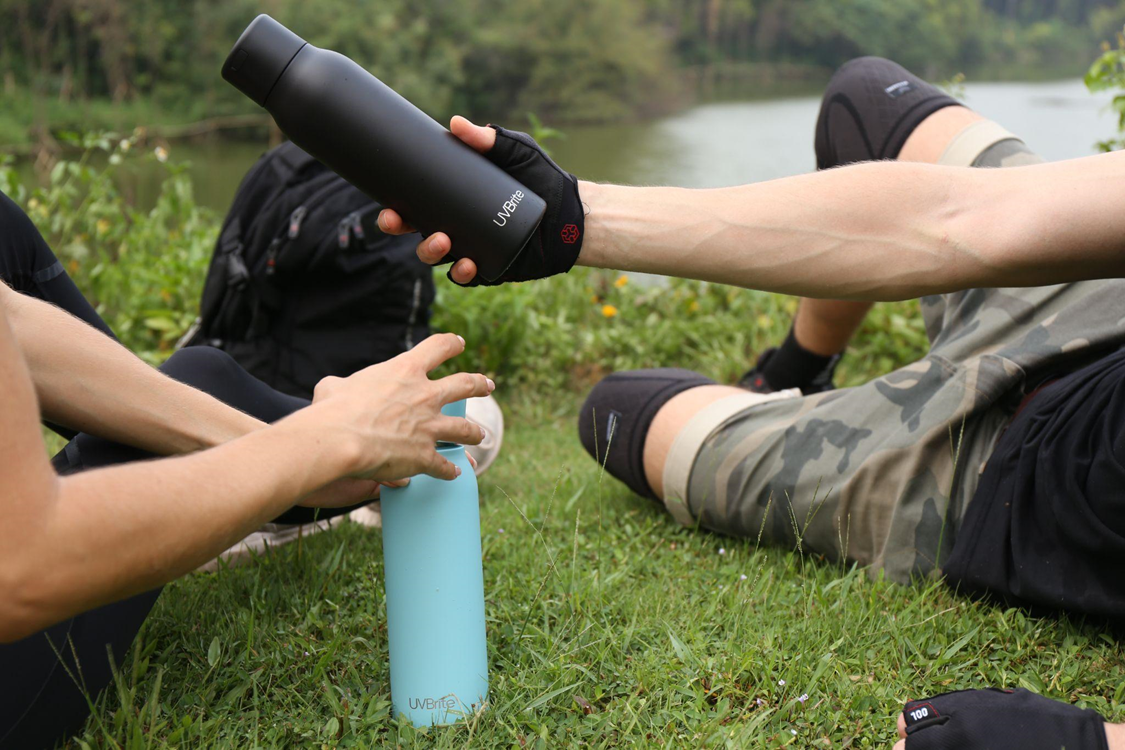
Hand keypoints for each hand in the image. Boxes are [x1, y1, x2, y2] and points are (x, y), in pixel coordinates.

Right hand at [290, 333, 493, 485]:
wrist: (340, 440)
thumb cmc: (332, 409)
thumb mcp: (333, 386)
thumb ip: (343, 386)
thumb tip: (333, 390)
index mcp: (405, 370)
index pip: (437, 347)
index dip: (450, 344)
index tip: (458, 343)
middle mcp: (425, 395)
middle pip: (464, 385)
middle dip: (478, 384)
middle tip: (488, 384)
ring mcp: (429, 426)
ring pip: (465, 428)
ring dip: (475, 432)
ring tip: (481, 435)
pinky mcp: (425, 456)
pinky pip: (445, 465)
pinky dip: (451, 470)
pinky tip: (455, 473)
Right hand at [377, 116, 584, 285]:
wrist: (572, 213)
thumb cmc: (542, 179)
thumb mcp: (516, 152)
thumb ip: (490, 138)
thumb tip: (455, 123)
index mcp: (454, 199)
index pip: (416, 205)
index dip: (397, 210)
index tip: (387, 207)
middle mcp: (458, 225)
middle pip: (417, 232)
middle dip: (402, 230)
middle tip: (399, 222)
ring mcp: (472, 248)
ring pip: (438, 257)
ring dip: (430, 251)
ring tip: (442, 240)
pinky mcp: (490, 267)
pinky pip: (467, 276)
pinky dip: (462, 273)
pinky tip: (466, 264)